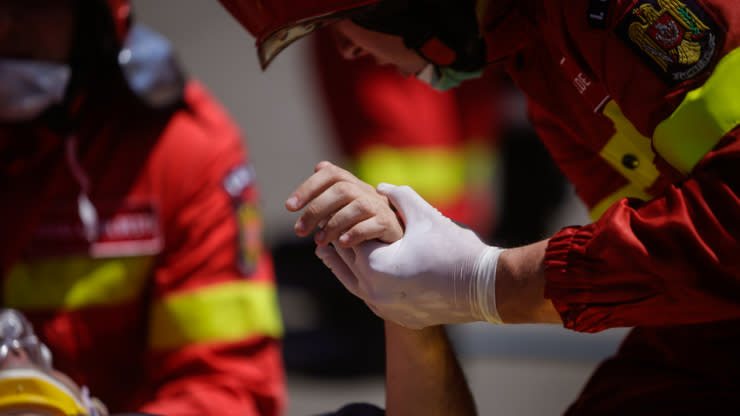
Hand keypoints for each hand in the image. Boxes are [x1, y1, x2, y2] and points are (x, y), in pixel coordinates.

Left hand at [286, 161, 403, 245]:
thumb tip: (319, 165)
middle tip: (299, 231)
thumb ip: (331, 191)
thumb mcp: (346, 207)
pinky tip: (342, 244)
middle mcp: (368, 192)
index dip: (309, 187)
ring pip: (356, 206)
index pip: (331, 174)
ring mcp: (381, 207)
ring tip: (318, 241)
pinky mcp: (390, 224)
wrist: (396, 241)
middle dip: (316, 210)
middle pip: (341, 190)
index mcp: (354, 185)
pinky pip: (373, 224)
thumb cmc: (364, 224)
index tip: (290, 207)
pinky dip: (355, 233)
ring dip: (333, 225)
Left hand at [316, 183, 504, 328]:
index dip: (338, 222)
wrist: (485, 289)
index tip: (327, 211)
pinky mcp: (398, 317)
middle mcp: (374, 292)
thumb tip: (379, 187)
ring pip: (354, 284)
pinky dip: (363, 281)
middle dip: (334, 245)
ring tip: (328, 253)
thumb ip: (398, 197)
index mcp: (375, 266)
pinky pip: (371, 297)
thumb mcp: (424, 216)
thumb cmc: (454, 249)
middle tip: (318, 231)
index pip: (346, 241)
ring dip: (344, 266)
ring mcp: (385, 309)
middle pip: (346, 264)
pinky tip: (362, 272)